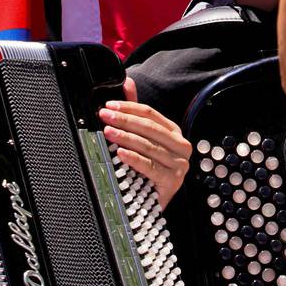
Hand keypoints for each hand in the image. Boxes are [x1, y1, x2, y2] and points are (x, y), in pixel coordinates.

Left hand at [104, 79, 191, 207]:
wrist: (154, 203)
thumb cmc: (148, 170)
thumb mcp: (142, 139)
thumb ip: (135, 112)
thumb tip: (127, 82)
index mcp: (173, 132)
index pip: (150, 113)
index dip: (129, 107)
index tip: (109, 105)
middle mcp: (180, 146)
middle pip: (149, 128)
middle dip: (124, 120)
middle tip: (105, 116)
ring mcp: (179, 164)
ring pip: (148, 145)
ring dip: (125, 137)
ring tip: (108, 132)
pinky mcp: (173, 181)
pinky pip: (150, 166)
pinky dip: (134, 158)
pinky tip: (120, 153)